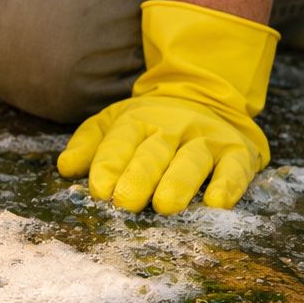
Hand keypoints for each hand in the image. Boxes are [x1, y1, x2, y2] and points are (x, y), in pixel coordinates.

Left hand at [57, 0, 277, 213]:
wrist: (205, 97)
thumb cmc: (150, 124)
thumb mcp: (112, 124)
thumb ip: (88, 145)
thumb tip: (65, 168)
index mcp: (138, 119)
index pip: (120, 141)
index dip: (110, 165)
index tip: (100, 190)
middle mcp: (173, 126)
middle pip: (154, 152)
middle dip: (139, 177)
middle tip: (126, 202)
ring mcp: (207, 138)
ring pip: (192, 160)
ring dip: (178, 182)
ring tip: (165, 206)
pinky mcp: (238, 152)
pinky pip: (234, 168)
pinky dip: (227, 185)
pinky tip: (216, 203)